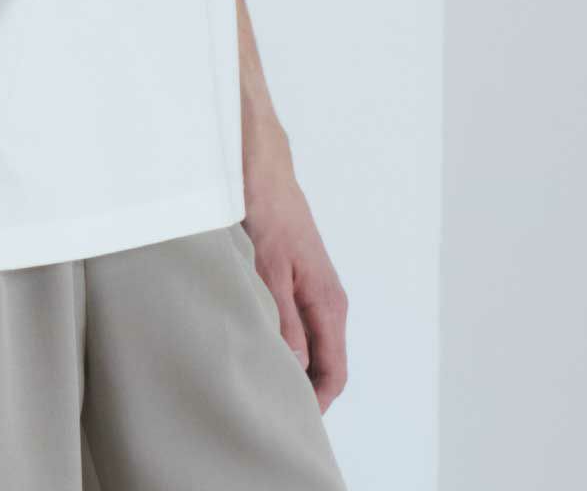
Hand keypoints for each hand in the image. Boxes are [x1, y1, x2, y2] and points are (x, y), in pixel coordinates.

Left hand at [241, 140, 349, 412]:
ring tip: (255, 379)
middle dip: (301, 389)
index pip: (334, 371)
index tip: (289, 421)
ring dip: (289, 364)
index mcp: (328, 302)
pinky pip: (295, 323)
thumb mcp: (269, 267)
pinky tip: (252, 341)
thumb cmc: (267, 208)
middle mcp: (326, 300)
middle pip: (324, 363)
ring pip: (308, 343)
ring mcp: (312, 289)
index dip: (316, 403)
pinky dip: (280, 340)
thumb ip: (283, 317)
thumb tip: (294, 365)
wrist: (261, 164)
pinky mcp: (295, 278)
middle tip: (265, 406)